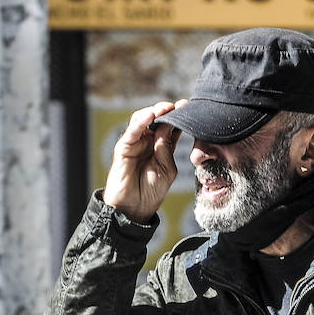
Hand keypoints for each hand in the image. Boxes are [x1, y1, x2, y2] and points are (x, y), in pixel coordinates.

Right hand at [103, 99, 186, 222]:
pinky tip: (150, 115)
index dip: (179, 118)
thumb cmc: (151, 191)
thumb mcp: (167, 169)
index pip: (170, 128)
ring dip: (154, 112)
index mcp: (161, 147)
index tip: (189, 107)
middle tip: (179, 105)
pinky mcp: (124, 147)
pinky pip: (132, 131)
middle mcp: (148, 142)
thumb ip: (167, 149)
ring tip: (166, 108)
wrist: (135, 208)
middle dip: (168, 111)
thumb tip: (166, 128)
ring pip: (142, 120)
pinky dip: (141, 121)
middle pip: (156, 120)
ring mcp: (135, 143)